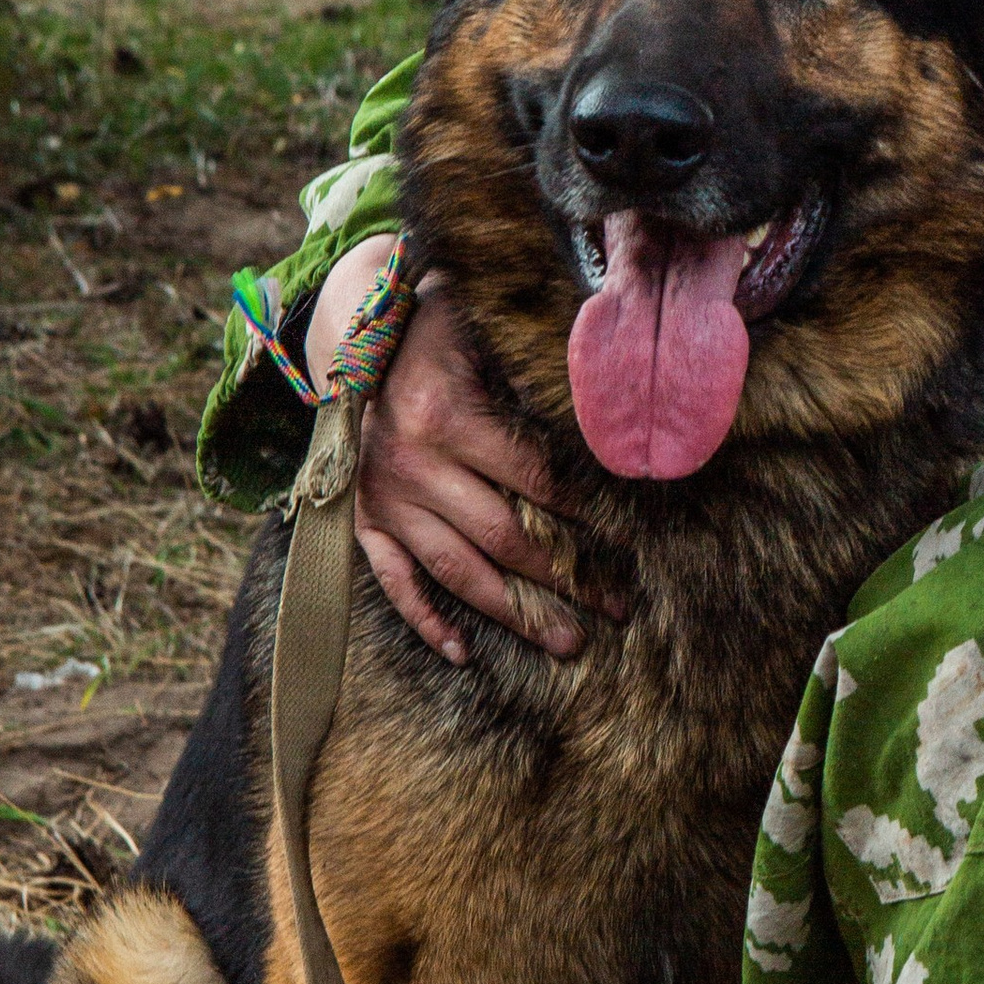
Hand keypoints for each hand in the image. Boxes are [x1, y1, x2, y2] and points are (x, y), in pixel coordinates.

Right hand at [305, 239, 588, 661]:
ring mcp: (384, 499)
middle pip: (504, 537)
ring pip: (456, 570)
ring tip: (566, 643)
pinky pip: (393, 580)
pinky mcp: (363, 519)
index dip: (585, 511)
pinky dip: (423, 619)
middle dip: (566, 577)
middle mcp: (411, 467)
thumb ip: (532, 367)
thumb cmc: (434, 333)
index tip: (632, 539)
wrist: (352, 339)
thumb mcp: (480, 330)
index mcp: (446, 418)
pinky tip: (461, 652)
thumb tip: (605, 403)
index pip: (533, 479)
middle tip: (617, 608)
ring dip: (514, 613)